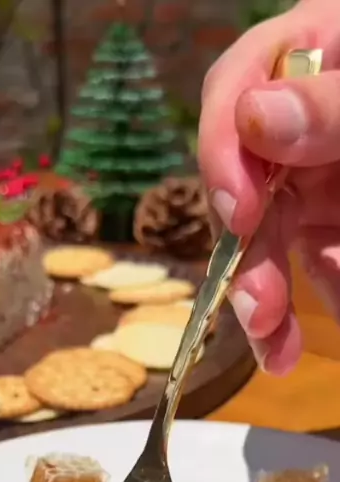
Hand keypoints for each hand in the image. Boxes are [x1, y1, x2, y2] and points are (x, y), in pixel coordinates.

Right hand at [198, 0, 339, 374]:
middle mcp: (317, 123)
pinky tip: (330, 318)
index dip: (226, 148)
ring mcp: (329, 179)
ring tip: (277, 350)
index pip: (243, 82)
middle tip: (258, 312)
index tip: (239, 214)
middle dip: (247, 253)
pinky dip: (326, 297)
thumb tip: (257, 116)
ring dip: (268, 297)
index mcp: (330, 58)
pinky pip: (321, 264)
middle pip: (249, 180)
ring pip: (274, 236)